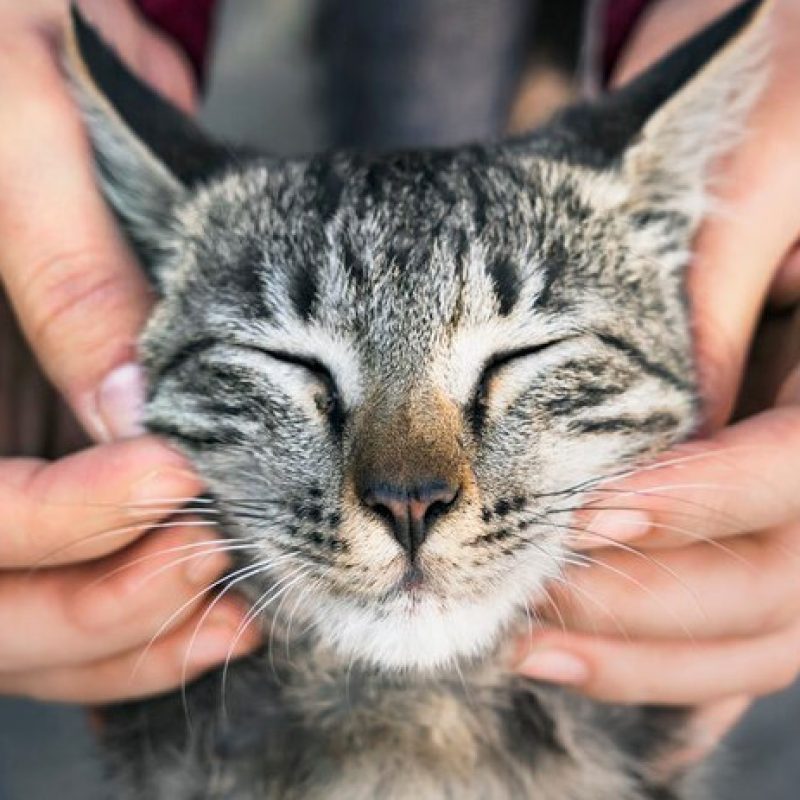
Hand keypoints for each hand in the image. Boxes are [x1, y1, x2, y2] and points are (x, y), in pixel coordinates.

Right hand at [0, 0, 257, 702]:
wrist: (11, 30)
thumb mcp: (15, 127)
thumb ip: (64, 269)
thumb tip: (136, 411)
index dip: (53, 519)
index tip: (175, 474)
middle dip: (102, 602)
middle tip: (213, 557)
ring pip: (25, 622)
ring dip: (134, 634)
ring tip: (238, 604)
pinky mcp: (43, 475)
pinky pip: (75, 588)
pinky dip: (147, 622)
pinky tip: (225, 603)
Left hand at [515, 0, 799, 759]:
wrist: (789, 120)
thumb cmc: (786, 112)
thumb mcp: (760, 174)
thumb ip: (709, 290)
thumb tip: (653, 431)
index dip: (701, 504)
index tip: (587, 514)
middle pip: (786, 581)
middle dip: (651, 603)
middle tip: (529, 600)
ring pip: (766, 625)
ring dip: (643, 653)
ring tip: (525, 644)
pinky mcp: (770, 512)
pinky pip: (743, 616)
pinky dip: (665, 658)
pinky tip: (580, 656)